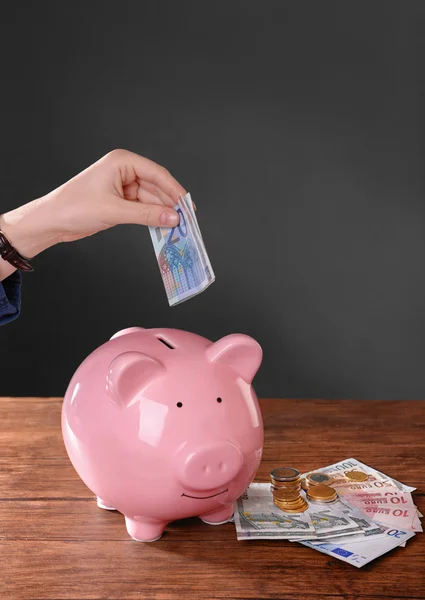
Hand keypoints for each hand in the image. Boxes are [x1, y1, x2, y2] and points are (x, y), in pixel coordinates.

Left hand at [0, 149, 185, 259]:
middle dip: (169, 203)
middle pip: (156, 186)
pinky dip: (152, 218)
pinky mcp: (120, 201)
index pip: (157, 173)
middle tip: (186, 220)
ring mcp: (122, 186)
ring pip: (151, 199)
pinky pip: (142, 208)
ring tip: (176, 227)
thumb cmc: (74, 207)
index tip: (187, 205)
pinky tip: (162, 226)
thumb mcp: (114, 211)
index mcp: (121, 161)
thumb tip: (173, 218)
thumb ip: (146, 215)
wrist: (52, 221)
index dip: (174, 189)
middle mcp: (124, 171)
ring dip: (162, 213)